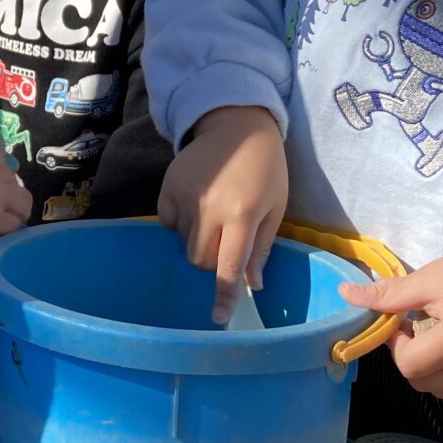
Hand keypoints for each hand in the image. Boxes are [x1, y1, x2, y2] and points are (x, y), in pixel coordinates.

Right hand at [157, 106, 285, 323]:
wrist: (237, 124)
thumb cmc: (266, 169)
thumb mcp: (274, 207)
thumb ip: (260, 247)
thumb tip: (253, 285)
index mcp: (242, 215)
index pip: (228, 266)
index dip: (224, 295)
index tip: (218, 317)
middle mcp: (210, 207)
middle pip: (200, 259)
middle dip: (212, 260)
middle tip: (226, 241)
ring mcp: (185, 195)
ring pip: (184, 241)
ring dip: (198, 239)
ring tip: (213, 215)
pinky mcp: (167, 184)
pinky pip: (167, 221)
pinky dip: (180, 222)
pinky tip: (195, 205)